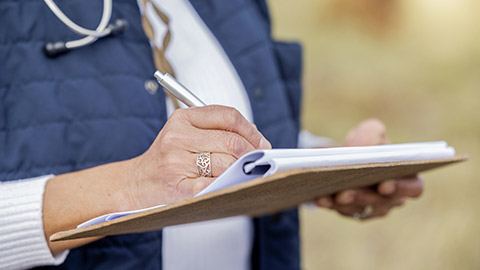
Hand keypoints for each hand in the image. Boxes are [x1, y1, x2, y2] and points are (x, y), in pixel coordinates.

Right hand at [124, 105, 270, 209]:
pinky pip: (213, 184)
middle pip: (231, 141)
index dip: (250, 130)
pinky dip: (227, 186)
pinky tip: (232, 185)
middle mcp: (178, 137)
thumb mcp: (185, 133)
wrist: (135, 182)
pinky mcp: (177, 186)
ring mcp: (176, 161)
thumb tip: (255, 138)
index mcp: (183, 118)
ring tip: (246, 174)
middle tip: (259, 162)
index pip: (228, 116)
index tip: (261, 142)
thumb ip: (216, 130)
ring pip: (226, 164)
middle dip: (252, 153)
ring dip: (242, 172)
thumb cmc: (167, 158)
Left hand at [314, 118, 423, 219]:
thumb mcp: (370, 131)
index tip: (384, 185)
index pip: (412, 187)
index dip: (400, 188)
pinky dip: (331, 203)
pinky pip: (342, 210)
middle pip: (381, 202)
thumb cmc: (366, 143)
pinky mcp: (352, 211)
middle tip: (347, 192)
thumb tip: (358, 148)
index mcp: (406, 177)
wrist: (344, 155)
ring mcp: (371, 207)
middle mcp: (392, 197)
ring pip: (360, 208)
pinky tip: (320, 197)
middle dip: (363, 197)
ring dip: (345, 202)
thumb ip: (370, 134)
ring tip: (332, 194)